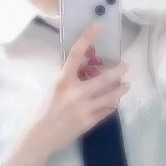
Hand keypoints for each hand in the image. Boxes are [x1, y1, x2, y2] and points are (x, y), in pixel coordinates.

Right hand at [35, 23, 129, 151]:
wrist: (39, 137)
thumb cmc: (42, 111)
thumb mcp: (52, 89)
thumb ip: (67, 79)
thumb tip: (83, 70)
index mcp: (63, 81)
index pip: (76, 54)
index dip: (87, 38)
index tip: (98, 27)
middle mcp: (76, 93)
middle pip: (103, 79)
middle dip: (118, 70)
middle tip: (126, 65)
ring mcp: (84, 109)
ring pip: (110, 97)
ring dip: (120, 90)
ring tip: (126, 85)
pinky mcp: (89, 123)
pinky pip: (106, 111)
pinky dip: (111, 105)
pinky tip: (113, 102)